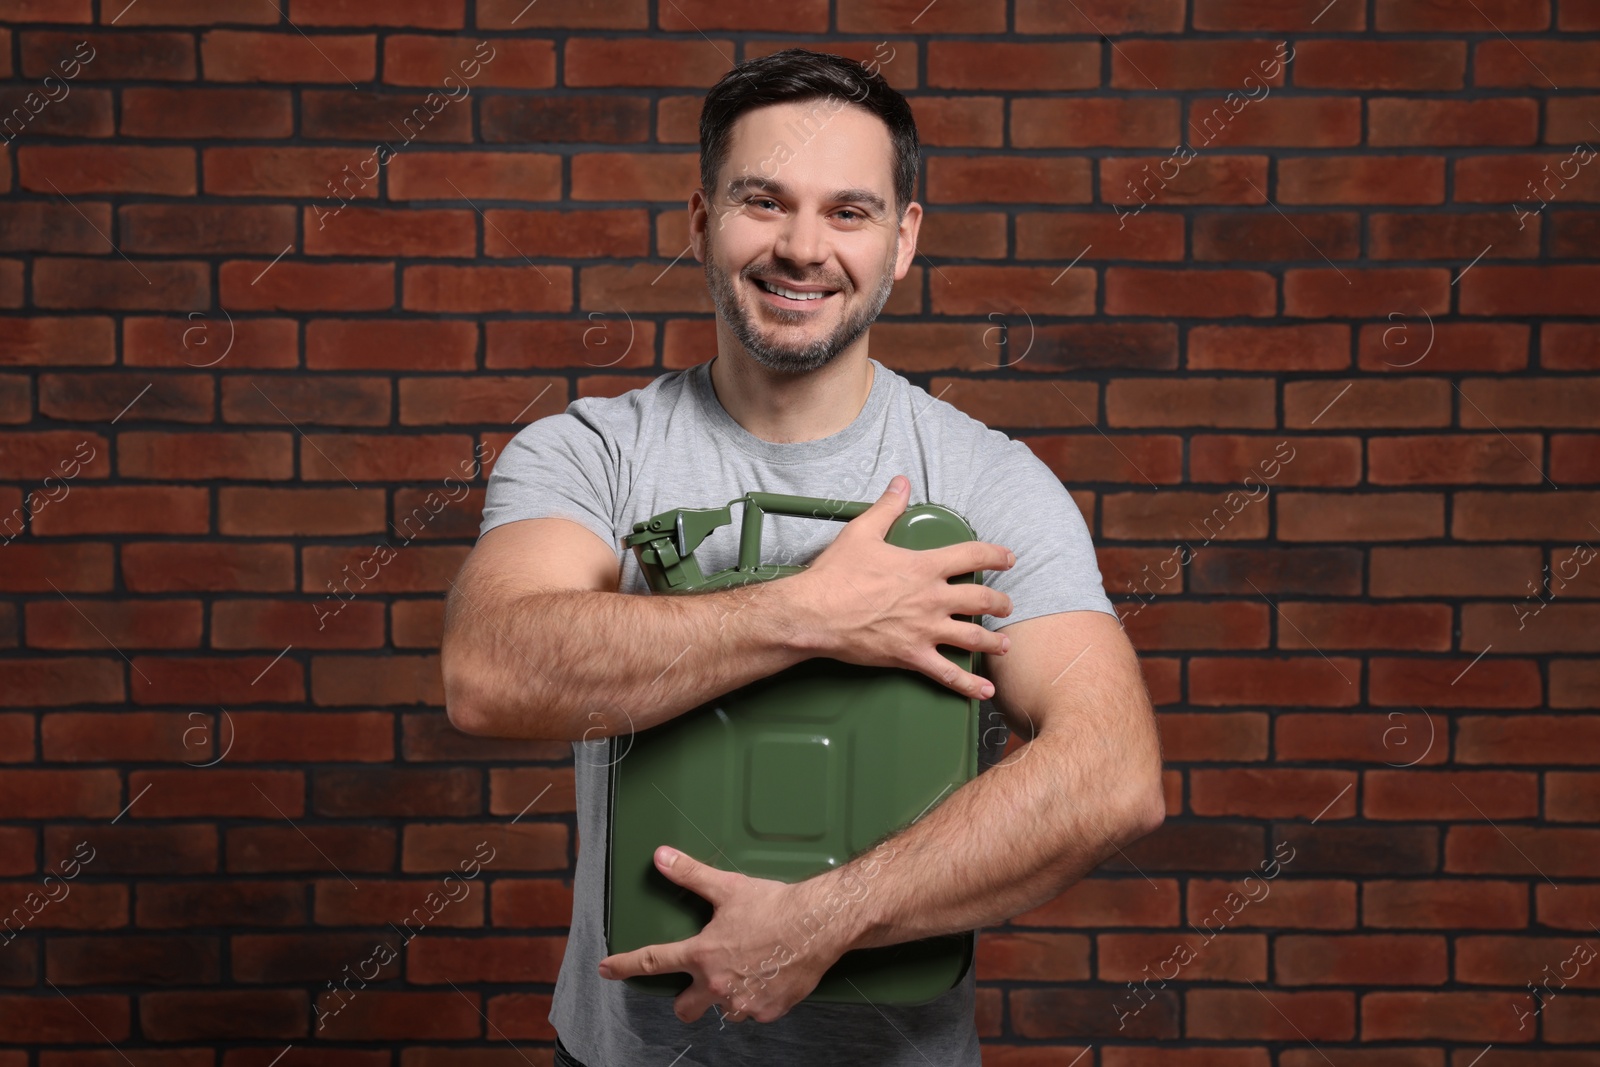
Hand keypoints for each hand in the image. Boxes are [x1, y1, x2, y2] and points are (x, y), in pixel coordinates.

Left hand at [597, 846, 858, 1024]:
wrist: (818, 925)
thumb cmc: (774, 906)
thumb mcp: (728, 887)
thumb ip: (690, 874)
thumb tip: (661, 857)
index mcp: (702, 955)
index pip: (652, 962)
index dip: (624, 966)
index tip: (606, 970)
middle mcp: (718, 985)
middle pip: (685, 1009)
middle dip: (687, 999)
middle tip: (701, 982)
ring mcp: (743, 1003)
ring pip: (723, 1011)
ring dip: (728, 996)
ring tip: (747, 970)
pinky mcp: (768, 1012)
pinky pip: (753, 1012)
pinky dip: (757, 998)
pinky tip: (768, 976)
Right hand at [789, 474, 1014, 699]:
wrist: (816, 613)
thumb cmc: (837, 574)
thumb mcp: (863, 532)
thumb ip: (888, 507)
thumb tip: (901, 483)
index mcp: (924, 567)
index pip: (972, 556)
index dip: (995, 555)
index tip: (1008, 558)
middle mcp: (932, 599)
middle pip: (981, 600)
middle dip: (999, 603)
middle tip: (1007, 605)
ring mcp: (925, 630)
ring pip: (973, 638)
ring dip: (994, 642)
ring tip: (1005, 645)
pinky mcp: (912, 656)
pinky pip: (947, 674)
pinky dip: (968, 685)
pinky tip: (983, 692)